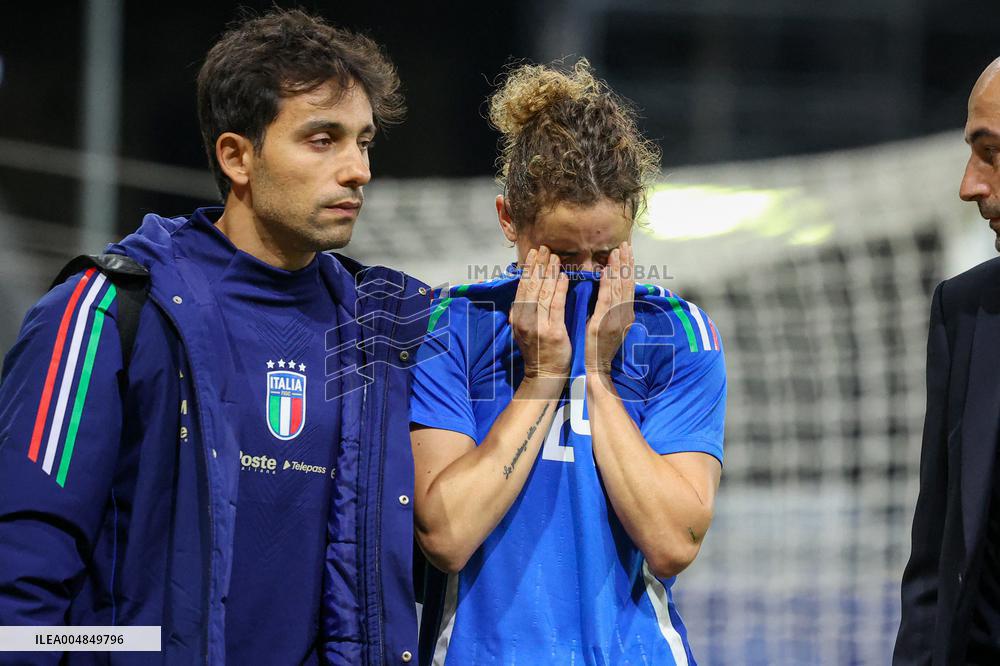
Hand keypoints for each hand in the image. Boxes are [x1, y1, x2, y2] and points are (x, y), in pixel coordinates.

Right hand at [510, 246, 570, 381]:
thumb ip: (524, 310)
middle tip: (545, 248)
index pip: (522, 286)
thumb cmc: (538, 350)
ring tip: (555, 257)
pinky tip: (563, 277)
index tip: (534, 253)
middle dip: (538, 265)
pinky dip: (559, 289)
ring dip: (549, 272)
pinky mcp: (552, 331)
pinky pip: (556, 305)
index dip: (528, 268)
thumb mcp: (523, 328)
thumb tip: (526, 289)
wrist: (544, 374)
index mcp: (517, 316)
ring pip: (543, 292)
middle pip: (531, 285)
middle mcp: (524, 319)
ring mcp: (537, 325)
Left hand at [586, 242, 634, 376]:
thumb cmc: (598, 348)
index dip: (628, 268)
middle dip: (627, 263)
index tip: (626, 252)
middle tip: (625, 244)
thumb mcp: (608, 325)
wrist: (596, 369)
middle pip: (627, 284)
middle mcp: (624, 314)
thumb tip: (608, 290)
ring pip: (620, 288)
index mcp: (625, 314)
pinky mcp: (604, 324)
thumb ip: (609, 308)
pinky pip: (607, 300)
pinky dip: (608, 284)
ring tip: (617, 251)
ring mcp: (616, 319)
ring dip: (619, 268)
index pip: (628, 286)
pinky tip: (606, 271)